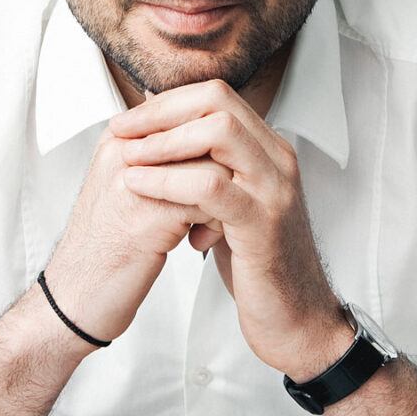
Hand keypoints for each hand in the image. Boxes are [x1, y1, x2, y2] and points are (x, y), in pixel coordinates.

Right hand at [39, 117, 212, 346]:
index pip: (189, 115)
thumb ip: (160, 162)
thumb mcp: (129, 192)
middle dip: (224, 169)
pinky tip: (200, 242)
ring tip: (211, 222)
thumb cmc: (107, 248)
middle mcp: (125, 151)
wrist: (76, 296)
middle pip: (203, 134)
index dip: (213, 150)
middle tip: (223, 200)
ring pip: (213, 165)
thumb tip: (204, 135)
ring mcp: (134, 179)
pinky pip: (209, 201)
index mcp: (120, 139)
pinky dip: (216, 223)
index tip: (214, 179)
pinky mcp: (149, 213)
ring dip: (224, 197)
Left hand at [112, 81, 351, 378]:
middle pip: (218, 102)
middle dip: (161, 112)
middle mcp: (277, 160)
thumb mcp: (228, 206)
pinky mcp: (263, 223)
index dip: (167, 102)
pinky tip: (142, 188)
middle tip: (122, 132)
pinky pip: (212, 186)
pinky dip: (170, 181)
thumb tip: (159, 132)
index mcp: (268, 151)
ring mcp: (275, 189)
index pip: (217, 96)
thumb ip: (205, 170)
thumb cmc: (256, 264)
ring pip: (219, 133)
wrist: (294, 319)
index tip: (128, 120)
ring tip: (129, 159)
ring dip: (164, 142)